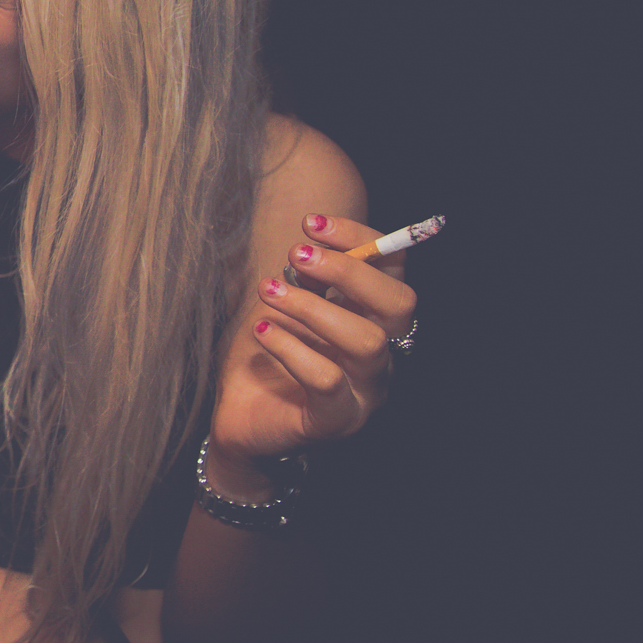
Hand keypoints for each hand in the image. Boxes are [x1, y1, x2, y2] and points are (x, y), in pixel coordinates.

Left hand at [210, 212, 415, 493]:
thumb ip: (309, 280)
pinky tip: (260, 332)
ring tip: (268, 290)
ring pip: (367, 341)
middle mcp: (383, 354)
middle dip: (349, 271)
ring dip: (314, 307)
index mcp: (376, 319)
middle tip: (295, 255)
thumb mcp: (289, 308)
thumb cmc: (271, 356)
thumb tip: (310, 244)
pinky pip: (327, 380)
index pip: (394, 270)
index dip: (363, 239)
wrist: (243, 420)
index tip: (313, 222)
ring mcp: (365, 391)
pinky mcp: (336, 420)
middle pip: (399, 304)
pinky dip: (291, 348)